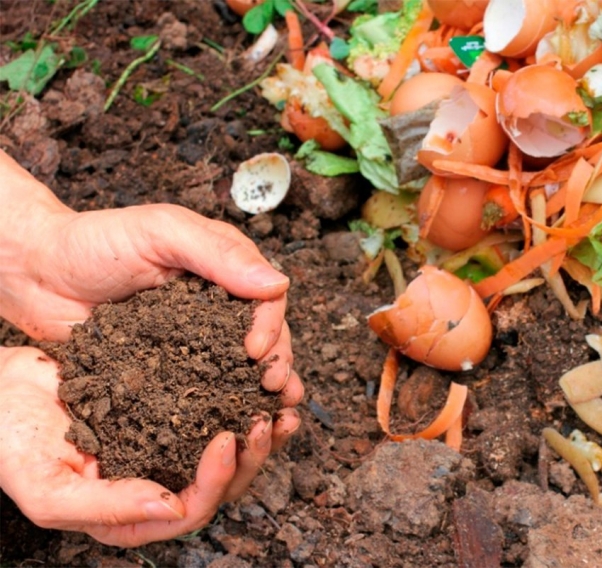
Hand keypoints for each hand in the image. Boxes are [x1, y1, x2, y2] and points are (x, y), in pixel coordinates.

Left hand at [0, 150, 301, 400]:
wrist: (36, 275)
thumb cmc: (95, 242)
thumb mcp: (161, 233)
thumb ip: (220, 254)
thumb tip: (279, 284)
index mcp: (225, 269)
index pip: (267, 300)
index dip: (271, 327)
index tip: (257, 352)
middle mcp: (217, 307)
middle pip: (264, 338)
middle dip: (277, 364)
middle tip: (273, 389)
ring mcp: (194, 341)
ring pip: (240, 368)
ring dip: (260, 393)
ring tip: (273, 416)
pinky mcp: (169, 371)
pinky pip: (201, 391)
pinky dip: (221, 409)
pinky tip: (233, 428)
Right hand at [0, 346, 300, 546]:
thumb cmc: (11, 442)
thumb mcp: (47, 487)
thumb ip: (106, 506)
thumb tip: (173, 509)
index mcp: (129, 514)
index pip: (189, 512)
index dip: (215, 482)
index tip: (226, 439)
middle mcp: (154, 484)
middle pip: (220, 485)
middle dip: (251, 456)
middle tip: (267, 418)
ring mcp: (165, 447)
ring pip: (227, 451)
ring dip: (258, 431)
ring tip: (280, 404)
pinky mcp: (170, 411)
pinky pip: (214, 410)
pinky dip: (239, 398)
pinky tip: (257, 381)